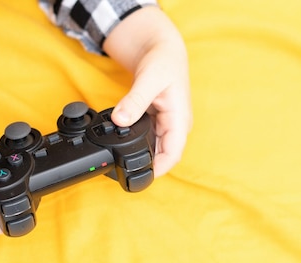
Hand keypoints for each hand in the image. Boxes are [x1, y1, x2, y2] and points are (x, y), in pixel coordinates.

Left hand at [103, 6, 191, 176]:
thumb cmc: (163, 61)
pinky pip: (147, 139)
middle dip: (146, 164)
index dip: (158, 169)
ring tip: (121, 159)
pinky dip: (136, 142)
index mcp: (180, 120)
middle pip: (162, 156)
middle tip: (123, 169)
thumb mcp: (149, 79)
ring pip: (154, 149)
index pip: (173, 155)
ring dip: (140, 154)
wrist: (161, 49)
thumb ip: (135, 101)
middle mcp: (175, 126)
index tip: (140, 175)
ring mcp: (166, 126)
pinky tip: (122, 142)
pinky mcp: (157, 123)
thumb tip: (120, 120)